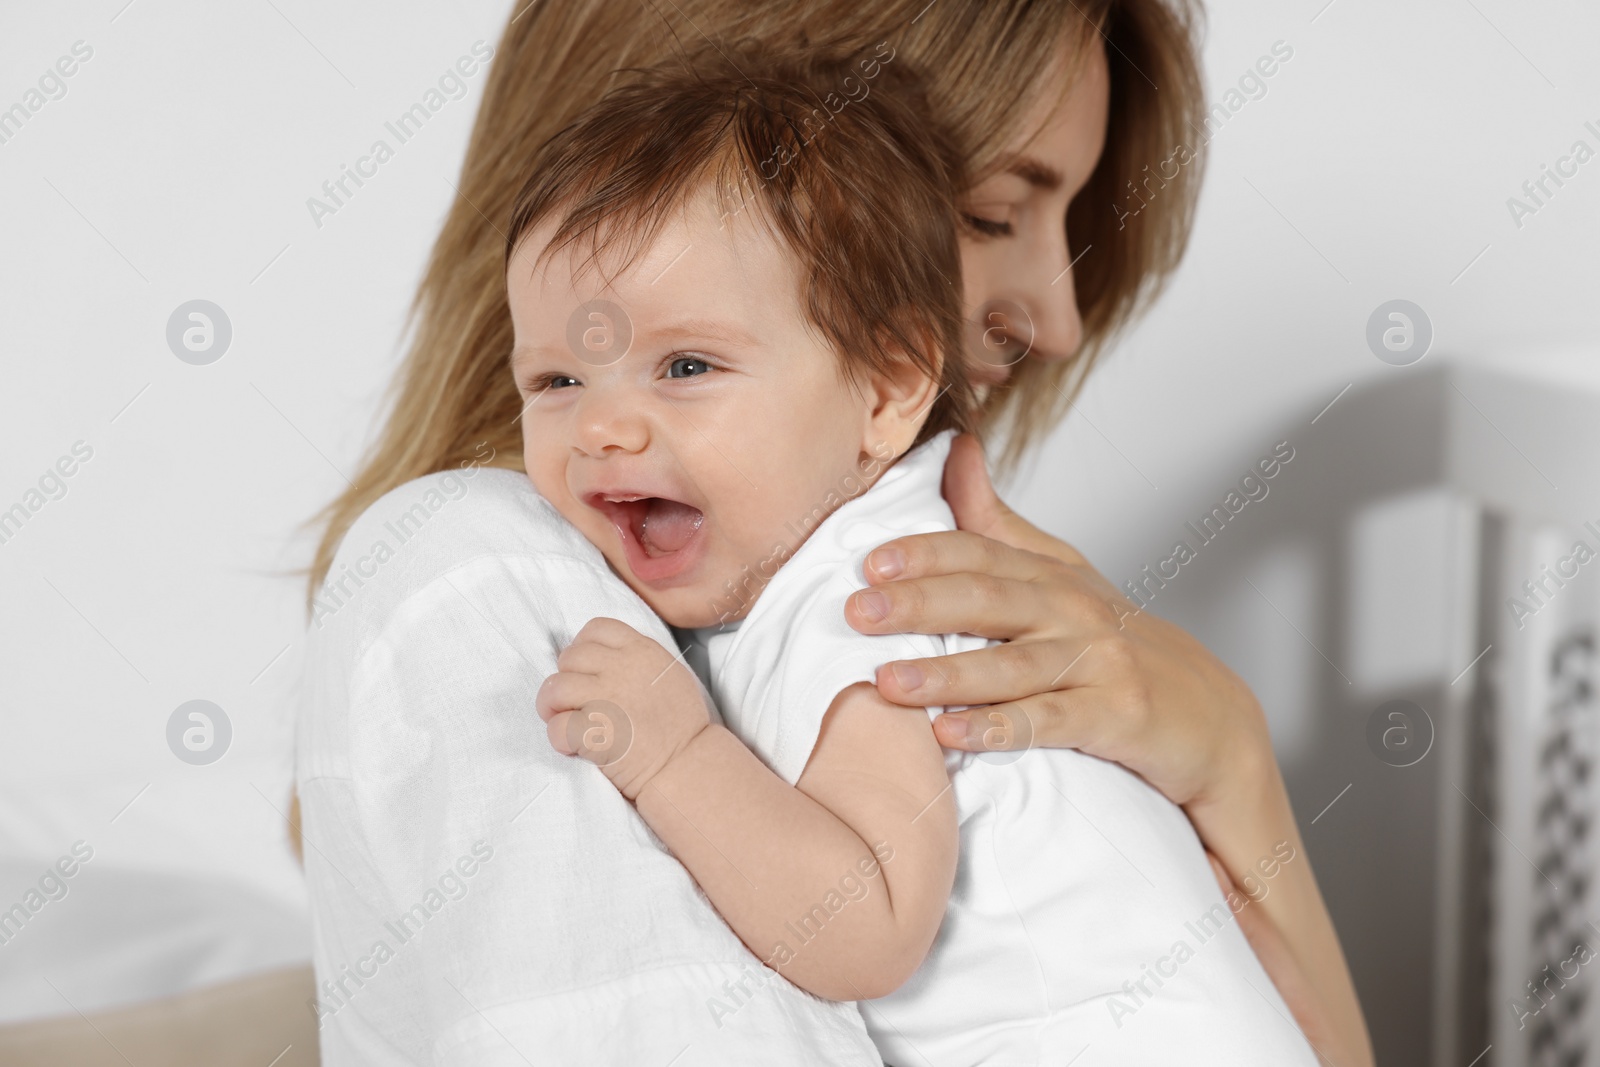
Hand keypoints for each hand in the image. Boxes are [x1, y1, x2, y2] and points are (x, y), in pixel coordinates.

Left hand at [535, 618, 710, 800]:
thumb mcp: (670, 674)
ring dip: (552, 706)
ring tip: (564, 720)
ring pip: (555, 688)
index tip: (585, 669)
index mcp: (643, 650)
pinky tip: (573, 746)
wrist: (688, 765)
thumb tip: (602, 658)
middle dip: (565, 678)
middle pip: (569, 656)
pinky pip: (557, 726)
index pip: (596, 628)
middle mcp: (623, 668)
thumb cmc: (681, 726)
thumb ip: (639, 658)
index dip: (582, 647)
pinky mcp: (595, 732)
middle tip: (573, 701)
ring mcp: (607, 699)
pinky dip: (559, 738)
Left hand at [848, 435, 1373, 1065]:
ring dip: (946, 674)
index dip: (924, 553)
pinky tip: (949, 737)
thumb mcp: (1063, 575)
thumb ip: (998, 522)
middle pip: (988, 599)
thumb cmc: (1120, 647)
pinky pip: (1047, 724)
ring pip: (1011, 666)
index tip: (868, 562)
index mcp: (1051, 575)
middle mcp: (1073, 611)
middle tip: (857, 612)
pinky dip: (996, 730)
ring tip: (886, 682)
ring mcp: (1098, 664)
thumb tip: (956, 450)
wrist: (1212, 722)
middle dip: (919, 604)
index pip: (980, 551)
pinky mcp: (1116, 718)